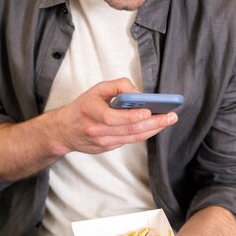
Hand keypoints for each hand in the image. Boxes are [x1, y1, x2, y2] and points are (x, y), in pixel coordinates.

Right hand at [54, 78, 177, 155]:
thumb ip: (118, 86)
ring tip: (168, 120)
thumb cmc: (82, 108)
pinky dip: (144, 133)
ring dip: (153, 129)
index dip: (133, 116)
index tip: (149, 110)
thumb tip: (138, 93)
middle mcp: (97, 130)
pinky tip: (155, 126)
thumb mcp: (96, 90)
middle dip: (154, 122)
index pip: (114, 118)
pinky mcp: (108, 148)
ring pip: (133, 138)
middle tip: (171, 116)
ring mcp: (103, 142)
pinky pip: (129, 141)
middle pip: (130, 130)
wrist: (64, 131)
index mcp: (92, 113)